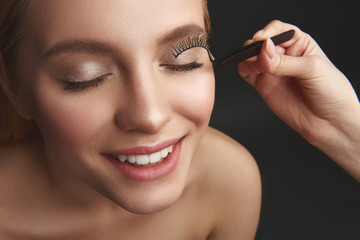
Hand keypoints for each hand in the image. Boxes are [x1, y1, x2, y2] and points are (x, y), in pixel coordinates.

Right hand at [238, 20, 359, 180]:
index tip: (262, 40)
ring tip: (256, 66)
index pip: (279, 30)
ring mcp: (272, 71)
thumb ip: (285, 62)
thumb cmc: (330, 92)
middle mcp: (284, 56)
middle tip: (257, 55)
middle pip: (262, 43)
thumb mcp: (312, 69)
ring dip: (248, 58)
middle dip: (256, 47)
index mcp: (300, 44)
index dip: (268, 33)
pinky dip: (244, 69)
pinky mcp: (264, 85)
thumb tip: (264, 51)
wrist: (328, 122)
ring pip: (251, 57)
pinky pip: (246, 72)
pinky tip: (251, 71)